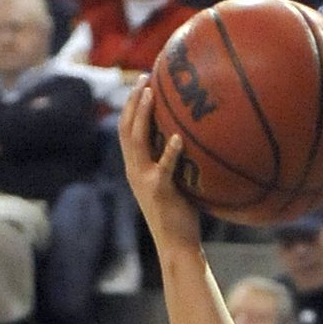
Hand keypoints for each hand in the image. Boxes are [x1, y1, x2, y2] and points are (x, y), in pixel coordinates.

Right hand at [118, 83, 202, 254]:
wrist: (176, 246)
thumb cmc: (181, 216)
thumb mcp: (175, 183)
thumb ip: (177, 162)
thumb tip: (196, 139)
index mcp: (136, 168)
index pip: (127, 130)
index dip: (131, 106)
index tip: (142, 83)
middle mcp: (134, 170)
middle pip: (126, 128)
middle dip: (133, 101)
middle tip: (144, 78)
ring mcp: (144, 180)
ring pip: (136, 141)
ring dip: (142, 115)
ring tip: (151, 95)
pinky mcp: (159, 191)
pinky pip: (163, 167)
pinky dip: (168, 152)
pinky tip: (176, 138)